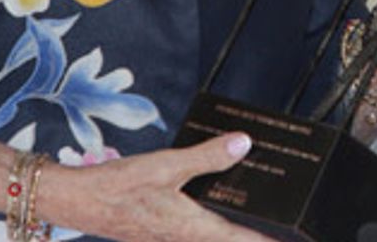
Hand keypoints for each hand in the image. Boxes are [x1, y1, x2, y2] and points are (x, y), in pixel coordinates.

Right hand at [0, 135, 273, 241]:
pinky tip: (220, 202)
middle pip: (231, 240)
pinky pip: (199, 230)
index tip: (299, 240)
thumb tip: (244, 144)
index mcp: (192, 229)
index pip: (243, 241)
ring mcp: (173, 238)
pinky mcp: (162, 232)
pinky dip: (215, 221)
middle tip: (288, 225)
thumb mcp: (166, 165)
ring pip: (214, 236)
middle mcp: (186, 239)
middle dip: (258, 233)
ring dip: (236, 229)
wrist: (76, 201)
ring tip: (262, 216)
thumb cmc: (119, 186)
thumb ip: (207, 156)